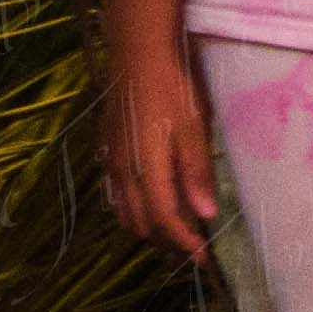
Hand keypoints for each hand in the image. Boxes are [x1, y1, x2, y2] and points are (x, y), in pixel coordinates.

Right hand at [99, 31, 219, 257]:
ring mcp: (111, 161)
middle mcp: (122, 171)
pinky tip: (149, 207)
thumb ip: (196, 172)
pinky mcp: (107, 150)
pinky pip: (116, 194)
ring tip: (175, 236)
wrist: (136, 54)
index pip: (164, 219)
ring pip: (125, 211)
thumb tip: (205, 214)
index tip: (204, 257)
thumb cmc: (172, 86)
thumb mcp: (194, 126)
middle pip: (141, 222)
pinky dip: (133, 210)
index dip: (183, 242)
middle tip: (193, 250)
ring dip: (149, 228)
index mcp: (147, 167)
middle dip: (167, 242)